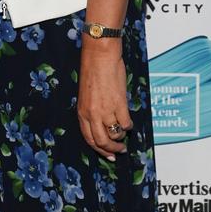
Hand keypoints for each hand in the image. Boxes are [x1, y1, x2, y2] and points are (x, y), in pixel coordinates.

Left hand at [76, 43, 131, 159]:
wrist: (100, 56)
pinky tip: (128, 119)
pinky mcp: (119, 105)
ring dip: (121, 137)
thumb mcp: (86, 95)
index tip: (108, 155)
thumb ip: (91, 111)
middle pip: (102, 142)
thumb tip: (102, 125)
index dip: (99, 150)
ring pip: (115, 135)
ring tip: (123, 133)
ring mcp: (106, 110)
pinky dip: (128, 125)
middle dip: (111, 150)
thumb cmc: (93, 71)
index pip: (89, 139)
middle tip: (119, 151)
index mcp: (82, 111)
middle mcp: (92, 114)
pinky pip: (126, 124)